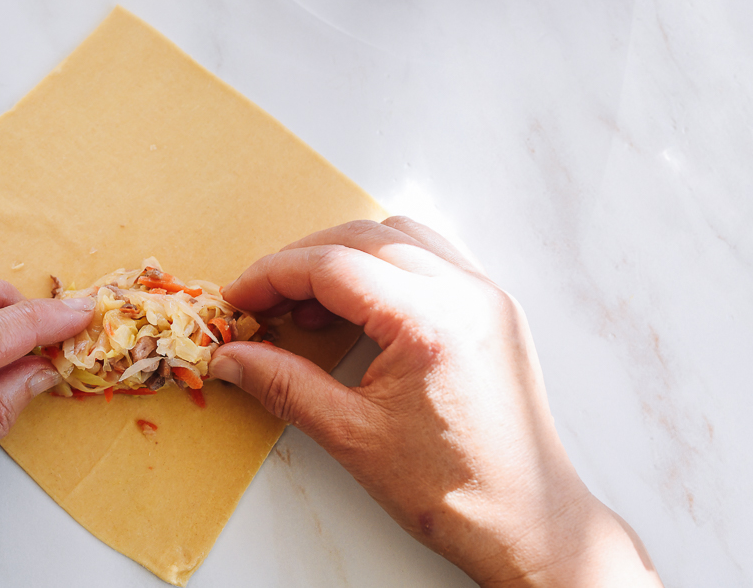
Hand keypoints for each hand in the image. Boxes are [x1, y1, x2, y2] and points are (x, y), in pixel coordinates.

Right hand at [210, 218, 661, 587]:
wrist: (530, 524)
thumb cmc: (453, 491)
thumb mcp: (353, 438)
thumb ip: (285, 385)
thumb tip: (231, 357)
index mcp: (431, 321)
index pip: (333, 266)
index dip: (274, 275)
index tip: (239, 297)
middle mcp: (465, 293)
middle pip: (363, 238)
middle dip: (302, 261)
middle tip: (263, 299)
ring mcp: (486, 295)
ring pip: (399, 236)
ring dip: (345, 254)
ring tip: (310, 303)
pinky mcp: (495, 308)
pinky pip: (432, 254)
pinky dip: (385, 263)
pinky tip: (360, 303)